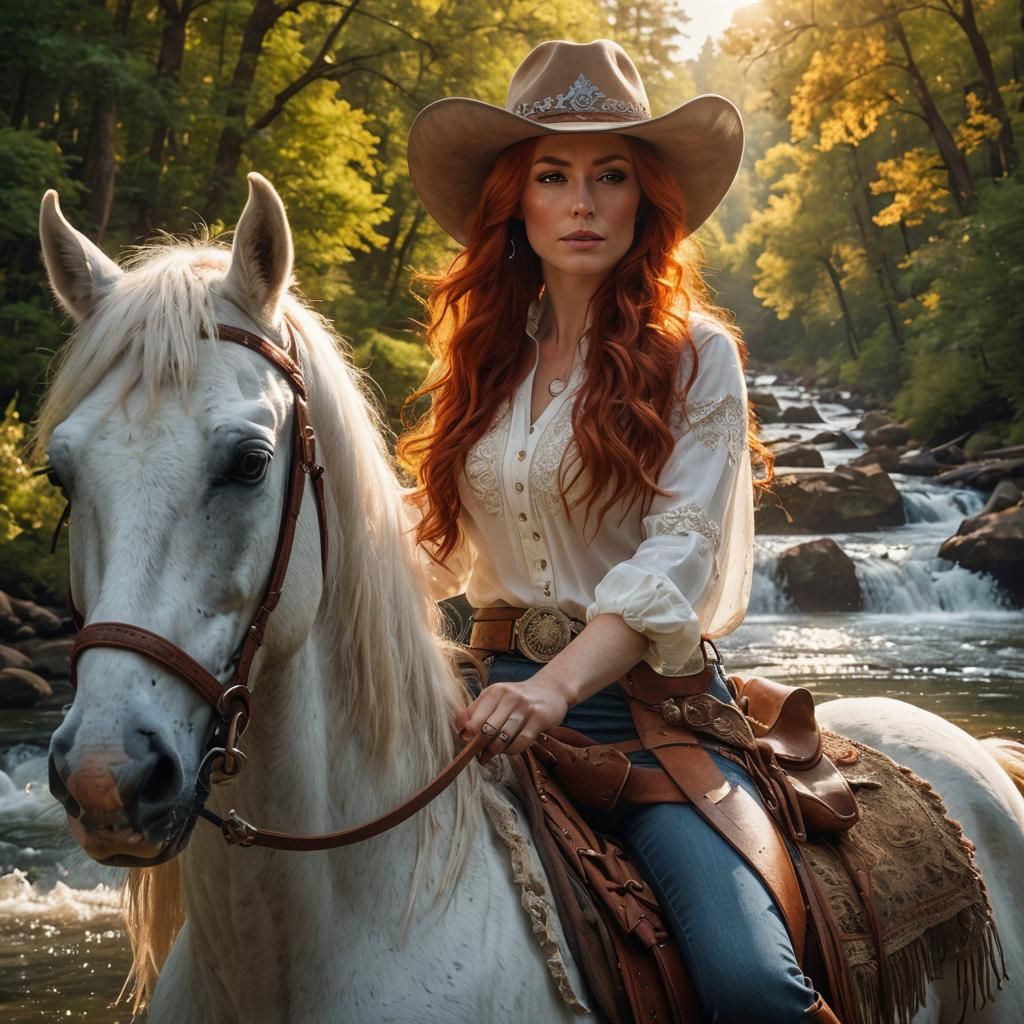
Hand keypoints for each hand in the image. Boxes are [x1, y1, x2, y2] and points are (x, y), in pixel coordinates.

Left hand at [455, 675, 569, 763]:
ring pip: (503, 738)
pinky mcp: (539, 718)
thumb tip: (459, 730)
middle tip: (480, 756)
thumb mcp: (495, 698)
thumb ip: (475, 711)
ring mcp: (525, 707)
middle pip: (487, 730)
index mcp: (494, 691)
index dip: (469, 737)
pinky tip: (510, 750)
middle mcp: (509, 696)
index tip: (469, 745)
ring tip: (493, 755)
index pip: (474, 720)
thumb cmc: (517, 698)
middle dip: (481, 747)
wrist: (551, 690)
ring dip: (496, 751)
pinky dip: (512, 751)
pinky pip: (520, 742)